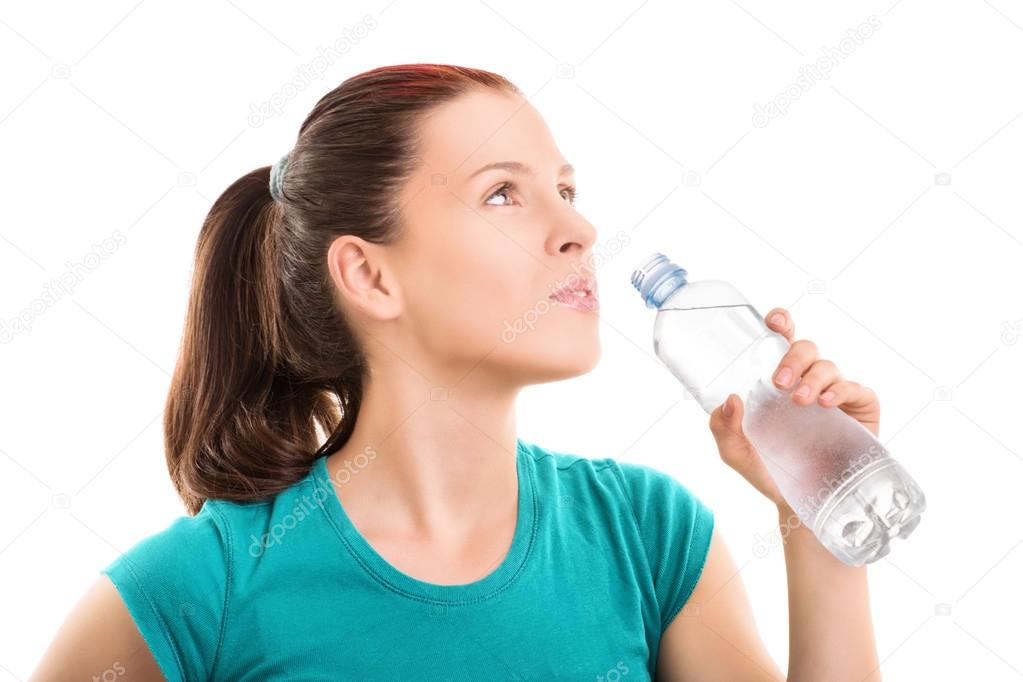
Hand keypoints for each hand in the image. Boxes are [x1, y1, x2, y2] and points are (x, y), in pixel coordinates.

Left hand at [707, 307, 881, 508]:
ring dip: (812, 378)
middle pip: (806, 348)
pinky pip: (855, 388)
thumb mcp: (736, 452)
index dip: (781, 323)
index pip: (781, 341)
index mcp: (778, 381)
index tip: (774, 322)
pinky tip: (826, 404)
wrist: (800, 506)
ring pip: (828, 366)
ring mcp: (836, 394)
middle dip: (792, 358)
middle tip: (777, 383)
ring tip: (799, 401)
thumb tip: (729, 399)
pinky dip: (840, 390)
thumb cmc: (768, 472)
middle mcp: (807, 381)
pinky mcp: (860, 409)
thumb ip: (723, 428)